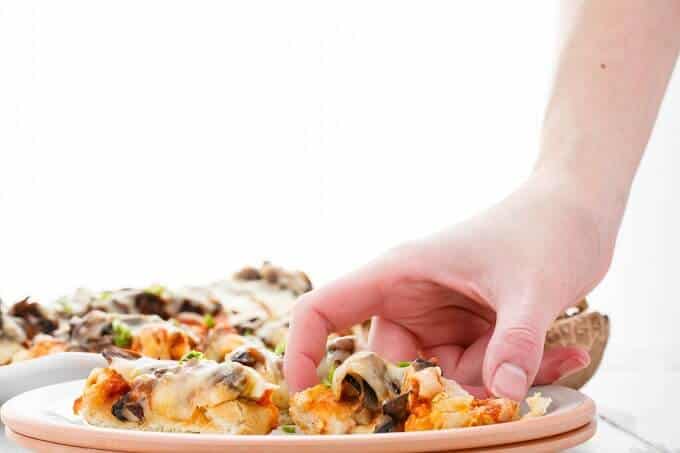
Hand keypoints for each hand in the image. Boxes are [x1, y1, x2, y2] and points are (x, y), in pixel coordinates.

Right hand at [285, 170, 617, 399]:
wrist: (578, 210)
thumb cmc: (545, 228)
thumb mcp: (531, 287)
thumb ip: (515, 343)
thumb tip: (501, 397)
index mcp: (400, 274)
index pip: (325, 307)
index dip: (304, 349)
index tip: (306, 394)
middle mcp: (412, 299)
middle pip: (390, 364)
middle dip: (433, 391)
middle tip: (490, 399)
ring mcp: (441, 318)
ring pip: (439, 378)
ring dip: (489, 385)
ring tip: (549, 357)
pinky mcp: (471, 331)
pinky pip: (478, 372)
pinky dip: (515, 375)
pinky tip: (563, 356)